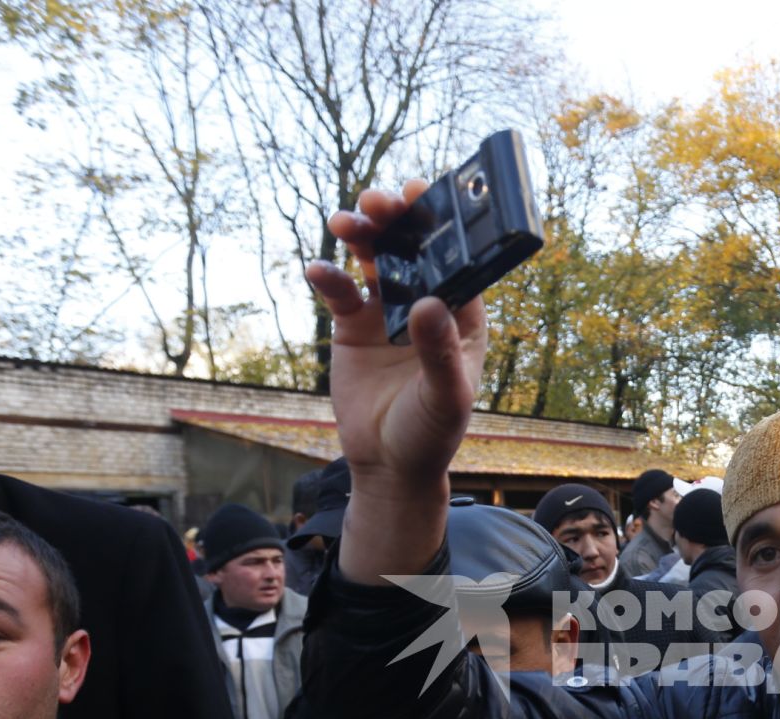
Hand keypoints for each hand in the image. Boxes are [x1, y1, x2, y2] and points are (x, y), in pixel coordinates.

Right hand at [305, 182, 488, 578]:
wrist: (389, 464)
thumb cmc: (431, 433)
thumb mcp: (445, 396)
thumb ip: (438, 352)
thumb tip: (430, 305)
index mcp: (462, 314)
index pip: (455, 257)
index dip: (440, 222)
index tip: (422, 193)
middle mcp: (426, 303)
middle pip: (411, 247)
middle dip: (395, 219)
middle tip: (378, 203)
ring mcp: (387, 310)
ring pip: (374, 258)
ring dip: (360, 235)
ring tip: (345, 222)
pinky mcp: (352, 325)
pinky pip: (340, 290)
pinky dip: (328, 275)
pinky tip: (318, 269)